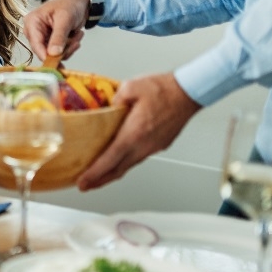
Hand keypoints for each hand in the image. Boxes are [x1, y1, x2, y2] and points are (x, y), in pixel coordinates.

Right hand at [22, 0, 88, 60]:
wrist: (81, 0)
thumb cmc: (70, 3)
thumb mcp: (65, 19)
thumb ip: (58, 37)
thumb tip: (53, 53)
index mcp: (32, 22)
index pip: (36, 44)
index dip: (46, 56)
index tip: (57, 64)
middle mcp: (34, 31)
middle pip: (45, 51)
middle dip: (63, 49)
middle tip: (75, 42)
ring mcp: (43, 37)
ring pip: (54, 54)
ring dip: (69, 47)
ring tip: (77, 35)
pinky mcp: (51, 41)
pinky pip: (60, 52)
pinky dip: (70, 46)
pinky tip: (75, 36)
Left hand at [76, 72, 200, 190]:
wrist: (188, 92)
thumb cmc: (164, 89)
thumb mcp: (131, 86)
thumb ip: (114, 99)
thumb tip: (106, 106)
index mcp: (134, 133)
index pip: (110, 160)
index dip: (94, 174)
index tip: (82, 182)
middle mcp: (144, 145)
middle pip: (118, 170)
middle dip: (99, 180)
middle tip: (85, 185)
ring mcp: (153, 147)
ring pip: (129, 165)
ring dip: (112, 172)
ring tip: (98, 174)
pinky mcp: (160, 144)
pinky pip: (139, 157)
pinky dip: (125, 162)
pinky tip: (119, 158)